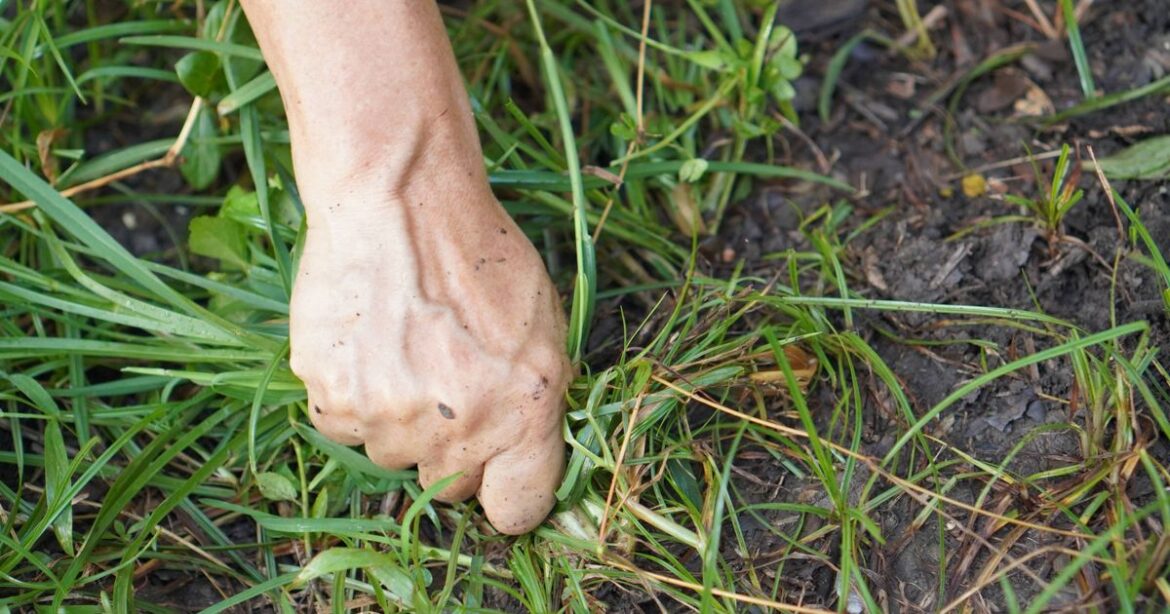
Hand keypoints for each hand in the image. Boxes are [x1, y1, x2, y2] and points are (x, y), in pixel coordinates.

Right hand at [289, 181, 570, 534]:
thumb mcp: (546, 325)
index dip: (507, 493)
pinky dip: (354, 397)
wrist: (400, 203)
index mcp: (525, 414)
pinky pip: (345, 426)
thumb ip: (540, 399)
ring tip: (403, 350)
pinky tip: (368, 345)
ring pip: (392, 457)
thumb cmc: (481, 257)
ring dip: (399, 421)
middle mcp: (458, 429)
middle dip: (450, 450)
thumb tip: (529, 451)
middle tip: (445, 385)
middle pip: (447, 489)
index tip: (499, 476)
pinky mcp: (333, 400)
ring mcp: (389, 420)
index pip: (517, 512)